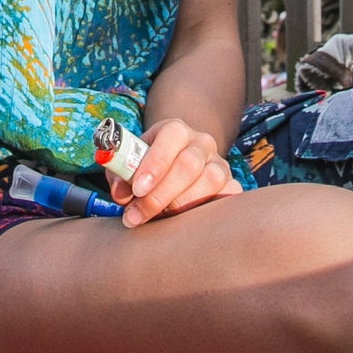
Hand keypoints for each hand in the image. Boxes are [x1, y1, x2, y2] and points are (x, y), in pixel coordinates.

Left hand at [107, 118, 239, 227]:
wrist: (178, 163)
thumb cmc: (148, 166)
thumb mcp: (130, 163)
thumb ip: (120, 174)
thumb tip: (121, 195)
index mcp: (176, 130)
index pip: (171, 136)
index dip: (155, 164)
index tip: (137, 190)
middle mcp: (202, 143)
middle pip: (189, 164)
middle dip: (160, 195)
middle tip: (136, 215)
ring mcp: (220, 163)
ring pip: (211, 181)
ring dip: (181, 206)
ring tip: (158, 219)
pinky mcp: (231, 184)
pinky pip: (229, 197)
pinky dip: (206, 212)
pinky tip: (184, 222)